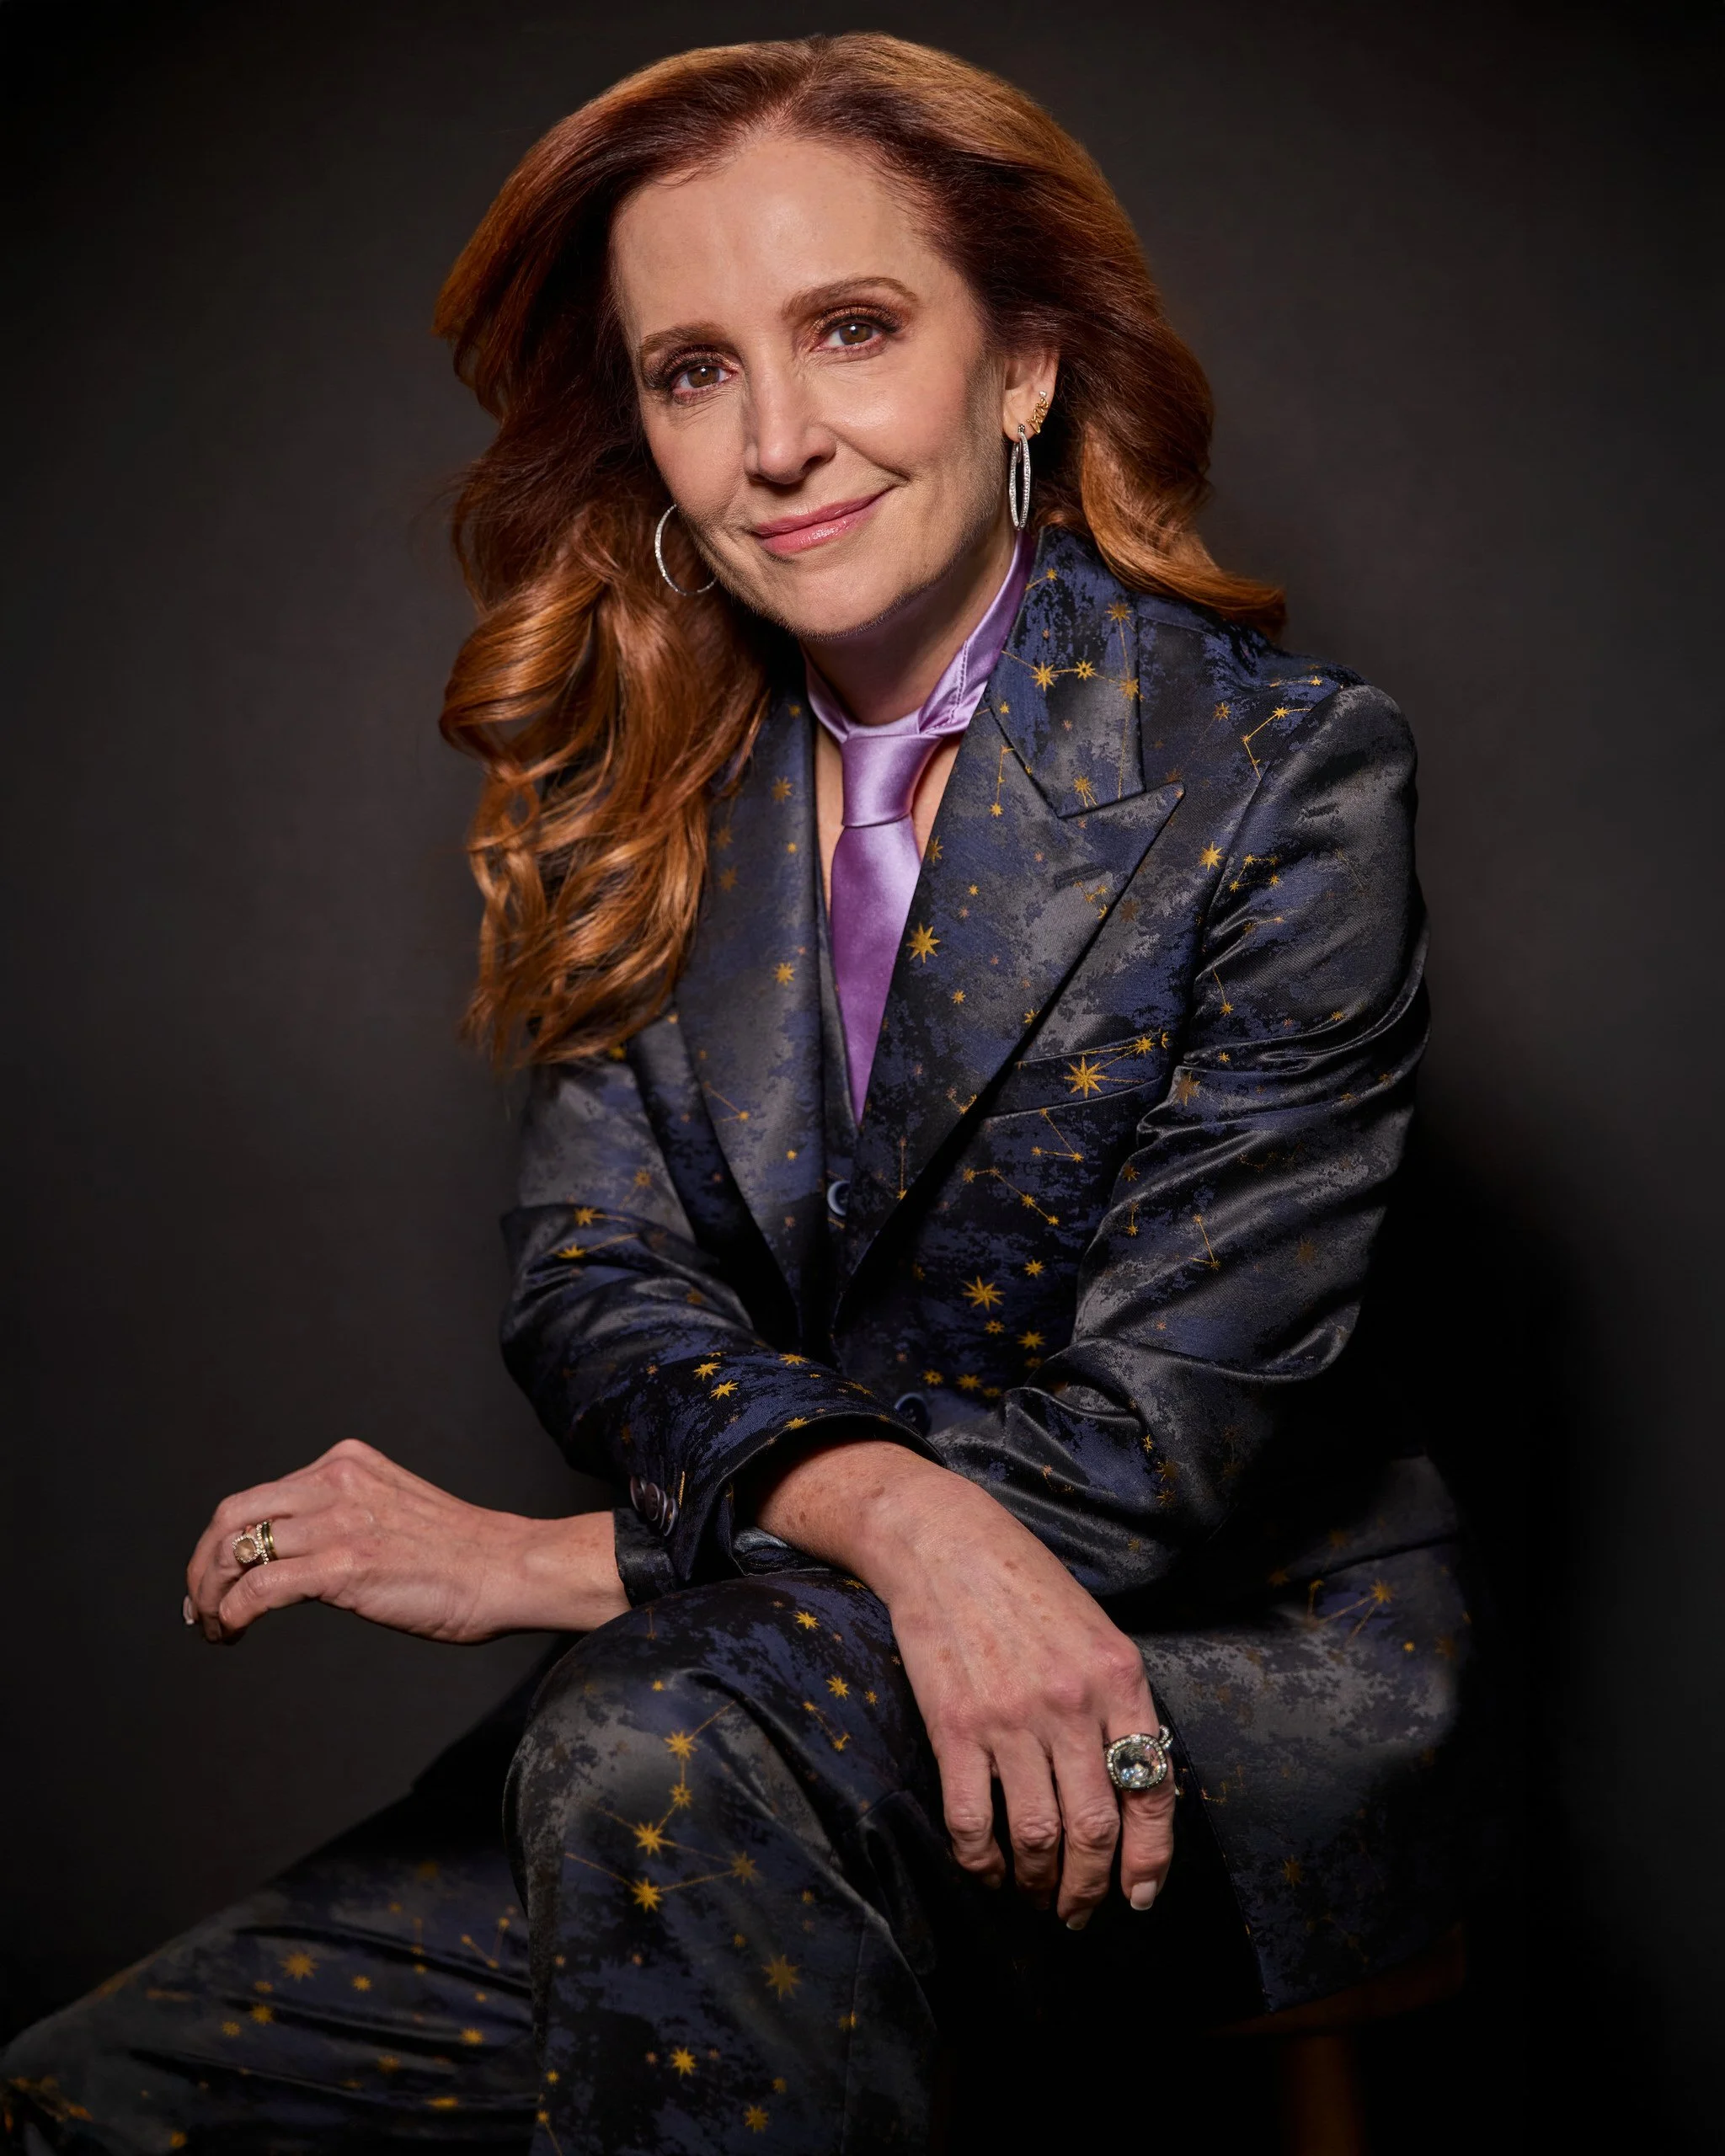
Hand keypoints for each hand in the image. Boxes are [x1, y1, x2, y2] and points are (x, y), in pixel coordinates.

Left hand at [183, 1438, 629, 1644]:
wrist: (508, 1568)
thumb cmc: (462, 1554)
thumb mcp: (392, 1509)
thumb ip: (344, 1515)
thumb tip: (292, 1558)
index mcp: (346, 1462)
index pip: (258, 1496)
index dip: (222, 1542)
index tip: (215, 1580)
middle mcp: (336, 1480)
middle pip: (232, 1515)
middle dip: (203, 1565)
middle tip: (199, 1606)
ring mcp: (338, 1520)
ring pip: (236, 1550)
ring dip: (211, 1597)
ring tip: (216, 1627)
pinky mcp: (343, 1564)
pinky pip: (258, 1587)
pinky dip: (231, 1613)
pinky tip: (233, 1632)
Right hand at [751, 1439, 1173, 1926]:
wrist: (944, 1541)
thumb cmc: (1023, 1582)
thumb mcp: (1093, 1630)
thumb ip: (1116, 1702)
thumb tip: (1132, 1787)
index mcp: (1119, 1675)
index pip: (1152, 1789)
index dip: (1150, 1858)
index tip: (1138, 1896)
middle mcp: (1073, 1702)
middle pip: (1096, 1828)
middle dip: (1090, 1888)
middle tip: (1077, 1912)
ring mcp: (1012, 1716)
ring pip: (1038, 1835)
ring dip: (1037, 1883)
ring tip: (1032, 1895)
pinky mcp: (956, 1726)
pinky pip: (973, 1821)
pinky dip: (980, 1862)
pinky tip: (984, 1871)